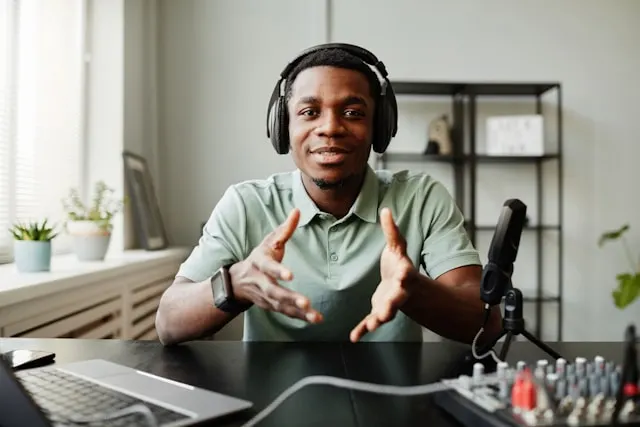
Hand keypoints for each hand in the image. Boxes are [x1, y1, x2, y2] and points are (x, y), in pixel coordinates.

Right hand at [230, 208, 322, 323]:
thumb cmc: (259, 257)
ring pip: (281, 305)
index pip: (268, 267)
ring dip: (298, 311)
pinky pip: (286, 313)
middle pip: (274, 291)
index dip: (278, 271)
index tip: (290, 275)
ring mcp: (265, 296)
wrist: (237, 282)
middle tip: (305, 302)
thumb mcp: (268, 241)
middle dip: (289, 298)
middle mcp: (261, 282)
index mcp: (260, 263)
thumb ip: (284, 229)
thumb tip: (297, 210)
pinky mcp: (272, 306)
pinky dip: (300, 317)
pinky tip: (314, 319)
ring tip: (314, 315)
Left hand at [350, 208, 416, 341]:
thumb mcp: (398, 247)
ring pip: (385, 314)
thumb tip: (386, 209)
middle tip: (386, 312)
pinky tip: (354, 337)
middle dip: (391, 305)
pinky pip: (370, 321)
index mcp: (404, 274)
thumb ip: (392, 231)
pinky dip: (363, 330)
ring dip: (378, 320)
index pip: (405, 274)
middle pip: (397, 299)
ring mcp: (390, 303)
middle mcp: (399, 291)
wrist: (405, 285)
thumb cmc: (400, 264)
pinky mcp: (379, 311)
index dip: (404, 274)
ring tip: (371, 326)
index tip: (402, 275)